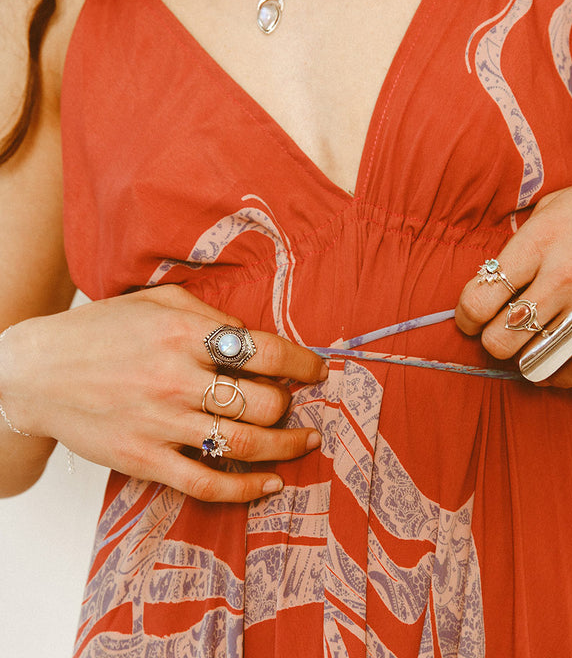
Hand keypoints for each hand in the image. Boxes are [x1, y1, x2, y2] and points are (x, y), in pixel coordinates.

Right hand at [0, 285, 326, 500]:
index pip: (265, 352)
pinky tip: (270, 483)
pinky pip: (206, 483)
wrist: (35, 372)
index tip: (317, 369)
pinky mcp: (145, 459)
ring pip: (244, 443)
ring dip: (287, 446)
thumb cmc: (100, 331)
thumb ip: (209, 315)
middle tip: (299, 404)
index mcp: (183, 335)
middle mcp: (176, 379)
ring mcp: (161, 424)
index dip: (303, 363)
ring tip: (307, 442)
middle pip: (263, 402)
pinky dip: (245, 488)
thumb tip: (254, 336)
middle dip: (293, 405)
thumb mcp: (156, 303)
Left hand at [455, 151, 571, 386]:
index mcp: (541, 238)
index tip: (472, 320)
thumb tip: (490, 280)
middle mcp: (566, 272)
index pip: (480, 297)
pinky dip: (560, 376)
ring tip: (527, 352)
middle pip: (501, 337)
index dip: (468, 317)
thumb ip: (523, 243)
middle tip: (501, 337)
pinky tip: (556, 366)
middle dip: (493, 342)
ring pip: (536, 360)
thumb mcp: (558, 205)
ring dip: (524, 362)